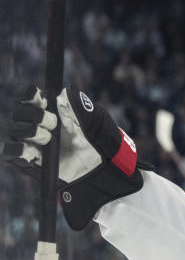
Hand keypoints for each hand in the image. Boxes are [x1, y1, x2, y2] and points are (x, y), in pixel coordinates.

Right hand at [1, 85, 142, 229]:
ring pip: (15, 130)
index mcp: (50, 109)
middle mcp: (36, 124)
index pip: (30, 96)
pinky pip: (11, 152)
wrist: (98, 168)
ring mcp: (30, 141)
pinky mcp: (26, 159)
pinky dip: (17, 149)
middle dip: (35, 115)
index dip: (29, 94)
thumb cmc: (96, 141)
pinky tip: (31, 150)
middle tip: (53, 123)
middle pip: (20, 112)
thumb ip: (79, 107)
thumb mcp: (93, 122)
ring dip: (30, 131)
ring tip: (48, 138)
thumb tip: (65, 91)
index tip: (37, 96)